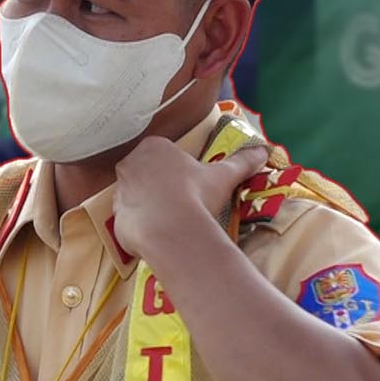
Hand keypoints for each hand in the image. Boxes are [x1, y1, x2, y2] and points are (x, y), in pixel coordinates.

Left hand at [112, 136, 268, 262]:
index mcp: (153, 147)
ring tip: (173, 220)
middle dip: (162, 186)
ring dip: (151, 205)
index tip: (191, 186)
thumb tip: (264, 151)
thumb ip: (241, 162)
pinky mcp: (115, 214)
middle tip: (183, 204)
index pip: (164, 154)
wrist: (172, 229)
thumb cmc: (196, 195)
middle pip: (147, 172)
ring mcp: (120, 189)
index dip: (179, 171)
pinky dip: (143, 225)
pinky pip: (130, 218)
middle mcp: (130, 163)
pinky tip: (159, 233)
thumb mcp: (223, 176)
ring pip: (137, 195)